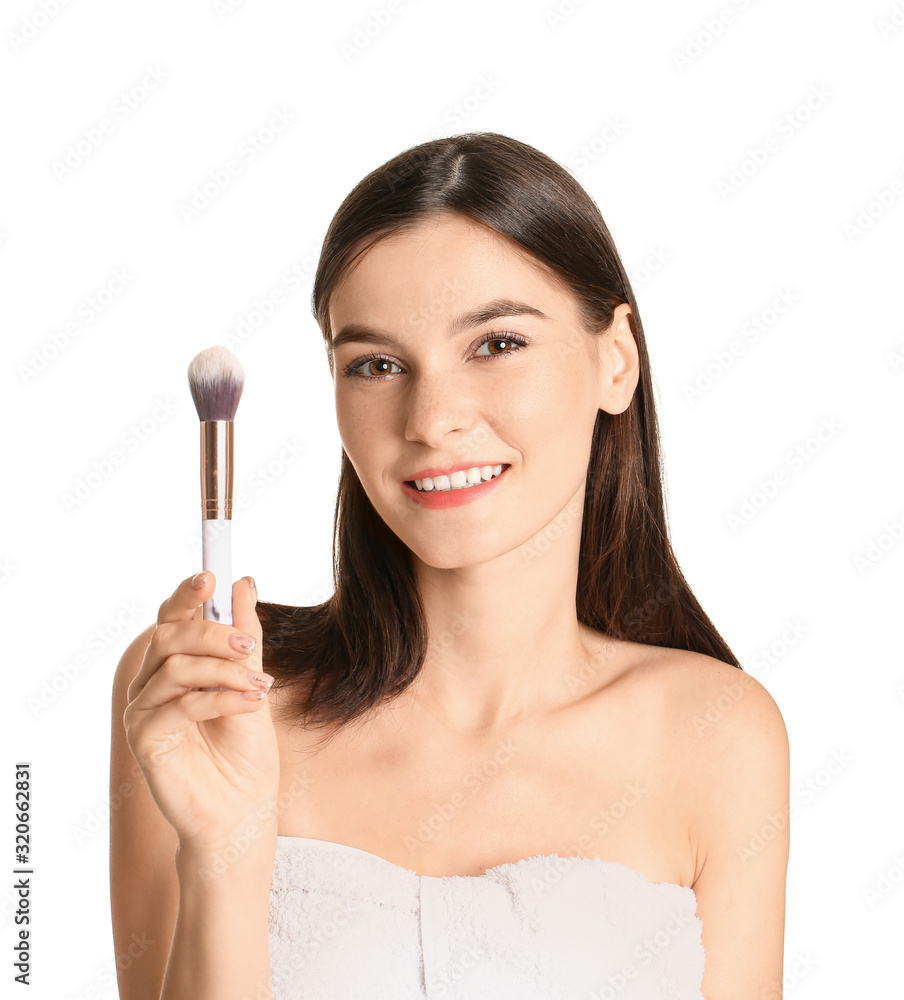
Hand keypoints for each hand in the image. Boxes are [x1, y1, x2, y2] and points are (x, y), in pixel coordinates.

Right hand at [123, 573, 279, 856]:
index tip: (212, 576)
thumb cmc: (245, 752)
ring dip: (225, 671)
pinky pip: (180, 704)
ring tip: (261, 687)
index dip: (187, 595)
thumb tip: (245, 584)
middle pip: (169, 637)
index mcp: (175, 666)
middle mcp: (151, 685)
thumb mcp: (252, 682)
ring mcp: (142, 712)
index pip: (172, 618)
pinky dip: (221, 699)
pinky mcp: (144, 740)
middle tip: (250, 646)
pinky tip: (252, 703)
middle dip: (213, 634)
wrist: (243, 812)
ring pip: (176, 667)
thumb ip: (245, 637)